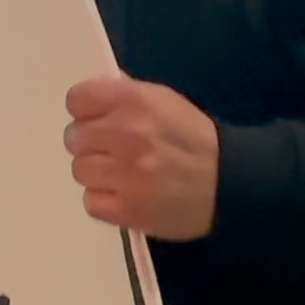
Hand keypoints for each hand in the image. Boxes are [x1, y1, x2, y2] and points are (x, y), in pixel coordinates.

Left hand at [64, 75, 219, 241]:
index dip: (86, 110)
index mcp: (134, 101)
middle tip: (113, 150)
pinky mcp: (126, 210)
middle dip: (90, 142)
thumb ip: (126, 94)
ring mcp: (124, 174)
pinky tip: (125, 195)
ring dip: (97, 172)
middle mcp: (124, 134)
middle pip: (73, 136)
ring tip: (122, 174)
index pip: (77, 100)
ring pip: (79, 169)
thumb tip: (93, 96)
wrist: (231, 185)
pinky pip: (90, 201)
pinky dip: (104, 200)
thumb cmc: (196, 138)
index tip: (98, 119)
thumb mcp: (165, 101)